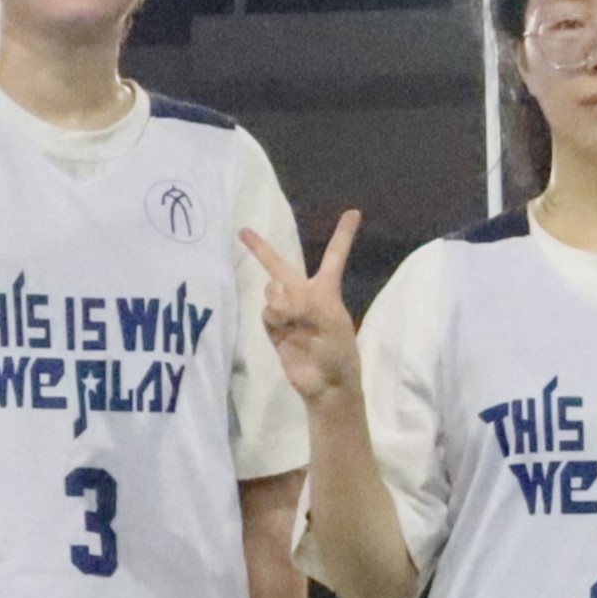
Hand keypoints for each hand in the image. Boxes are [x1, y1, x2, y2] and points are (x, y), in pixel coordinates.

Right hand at [243, 209, 365, 408]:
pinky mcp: (273, 327)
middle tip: (242, 231)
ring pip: (271, 291)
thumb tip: (279, 298)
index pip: (334, 256)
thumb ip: (304, 303)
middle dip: (260, 249)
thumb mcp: (330, 322)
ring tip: (296, 323)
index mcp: (326, 290)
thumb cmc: (337, 352)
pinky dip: (274, 317)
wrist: (326, 385)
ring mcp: (286, 311)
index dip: (343, 234)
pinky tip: (285, 329)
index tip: (354, 212)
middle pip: (280, 266)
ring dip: (282, 303)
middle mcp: (304, 295)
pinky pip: (266, 310)